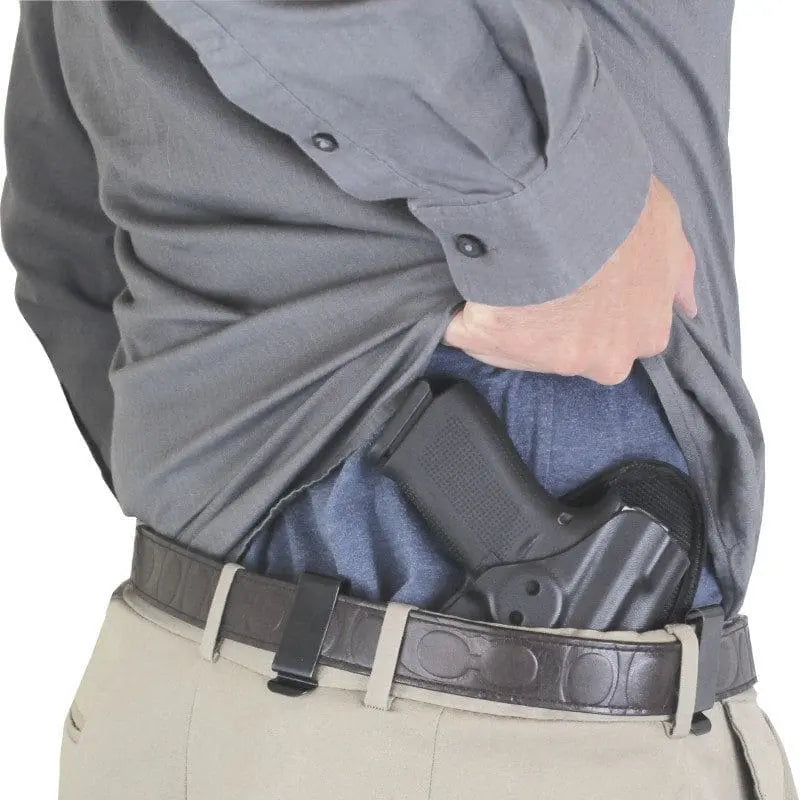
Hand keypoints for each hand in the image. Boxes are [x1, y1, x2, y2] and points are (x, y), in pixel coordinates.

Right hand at [443, 176, 696, 384]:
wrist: (568, 206)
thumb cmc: (620, 213)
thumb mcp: (667, 227)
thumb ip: (678, 271)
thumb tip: (688, 307)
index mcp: (641, 332)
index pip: (621, 338)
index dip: (598, 310)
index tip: (580, 284)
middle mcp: (599, 357)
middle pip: (570, 351)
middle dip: (555, 324)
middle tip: (541, 277)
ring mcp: (542, 358)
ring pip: (516, 345)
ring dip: (505, 313)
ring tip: (501, 266)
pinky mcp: (488, 342)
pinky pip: (464, 332)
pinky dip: (458, 316)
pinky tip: (459, 288)